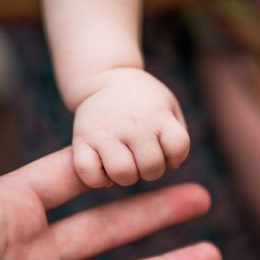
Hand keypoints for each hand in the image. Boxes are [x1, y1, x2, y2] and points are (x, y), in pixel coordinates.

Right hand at [72, 68, 189, 186]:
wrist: (104, 79)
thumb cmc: (142, 101)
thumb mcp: (168, 106)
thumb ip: (177, 136)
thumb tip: (174, 165)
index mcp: (158, 115)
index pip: (178, 146)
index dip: (175, 155)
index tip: (165, 149)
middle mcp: (133, 124)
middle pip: (151, 166)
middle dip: (150, 171)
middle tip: (142, 159)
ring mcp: (106, 132)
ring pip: (122, 173)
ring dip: (126, 178)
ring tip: (124, 166)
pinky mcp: (82, 139)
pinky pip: (88, 172)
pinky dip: (97, 180)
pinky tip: (103, 171)